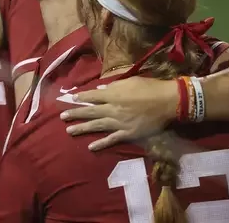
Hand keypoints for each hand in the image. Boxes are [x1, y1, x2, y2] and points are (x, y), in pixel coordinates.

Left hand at [60, 77, 176, 150]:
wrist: (166, 101)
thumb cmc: (149, 87)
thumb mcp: (130, 81)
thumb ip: (114, 86)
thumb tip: (100, 90)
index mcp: (113, 94)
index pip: (92, 96)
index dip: (81, 97)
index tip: (71, 99)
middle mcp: (113, 108)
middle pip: (90, 111)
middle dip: (75, 113)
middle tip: (62, 117)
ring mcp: (119, 122)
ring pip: (96, 125)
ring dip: (82, 128)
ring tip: (69, 130)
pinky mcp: (127, 133)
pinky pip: (111, 139)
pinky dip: (101, 143)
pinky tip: (90, 147)